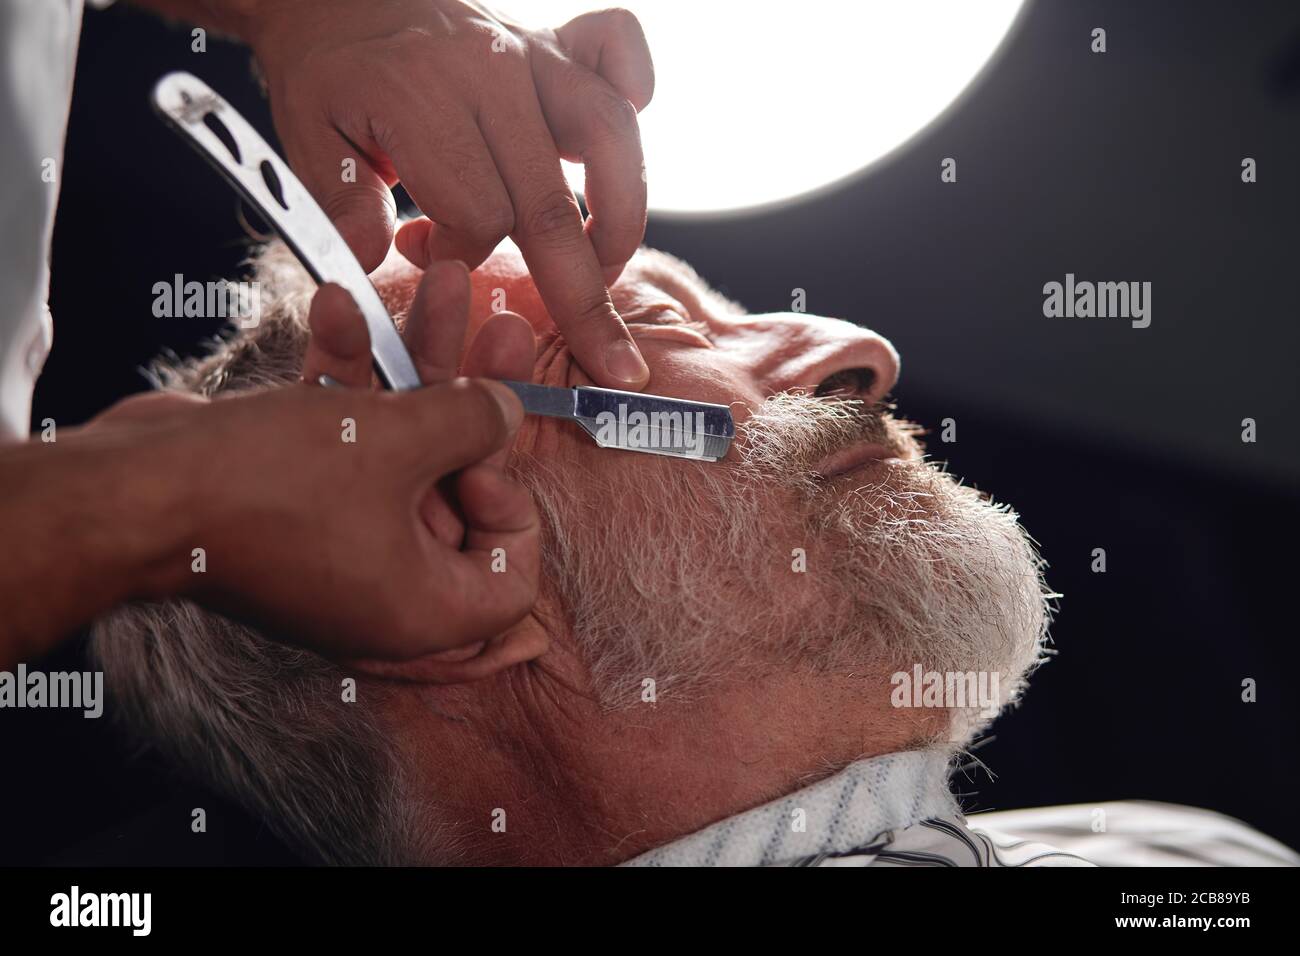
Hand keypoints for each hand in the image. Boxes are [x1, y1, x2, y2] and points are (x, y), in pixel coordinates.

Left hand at [247, 0, 653, 389]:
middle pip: (552, 201)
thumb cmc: (328, 75)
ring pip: (610, 135)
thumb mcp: (309, 139)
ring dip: (623, 214)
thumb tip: (368, 266)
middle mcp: (490, 73)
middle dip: (585, 295)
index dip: (466, 260)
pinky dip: (637, 84)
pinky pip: (616, 47)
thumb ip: (343, 204)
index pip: (479, 214)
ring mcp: (531, 53)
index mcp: (423, 100)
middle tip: (615, 364)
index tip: (438, 266)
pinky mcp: (553, 41)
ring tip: (615, 270)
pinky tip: (634, 128)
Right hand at [295, 259, 548, 679]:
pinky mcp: (292, 502)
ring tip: (443, 281)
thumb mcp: (398, 442)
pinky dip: (344, 380)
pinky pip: (340, 441)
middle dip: (473, 394)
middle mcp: (385, 585)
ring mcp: (336, 543)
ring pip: (400, 449)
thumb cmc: (264, 488)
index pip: (512, 574)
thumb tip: (507, 409)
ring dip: (415, 363)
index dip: (513, 508)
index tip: (482, 458)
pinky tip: (340, 307)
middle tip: (498, 324)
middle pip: (459, 486)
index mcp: (424, 605)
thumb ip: (472, 421)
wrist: (130, 492)